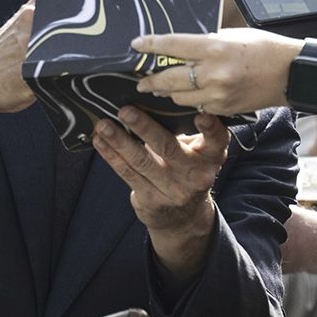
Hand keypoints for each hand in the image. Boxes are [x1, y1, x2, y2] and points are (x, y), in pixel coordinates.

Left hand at [93, 108, 229, 279]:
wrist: (184, 217)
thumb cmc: (189, 170)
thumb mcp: (200, 152)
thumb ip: (188, 130)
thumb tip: (155, 99)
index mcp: (211, 156)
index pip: (216, 139)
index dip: (210, 127)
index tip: (201, 114)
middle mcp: (196, 174)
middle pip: (168, 147)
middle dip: (145, 128)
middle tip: (125, 111)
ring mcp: (173, 190)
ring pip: (142, 161)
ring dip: (119, 141)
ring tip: (103, 125)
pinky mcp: (152, 199)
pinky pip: (128, 174)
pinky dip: (111, 156)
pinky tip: (100, 141)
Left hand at [134, 28, 300, 115]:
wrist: (291, 74)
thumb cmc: (265, 48)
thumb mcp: (233, 36)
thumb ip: (206, 42)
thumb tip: (179, 47)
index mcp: (215, 48)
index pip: (173, 46)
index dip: (151, 46)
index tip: (136, 45)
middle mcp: (214, 73)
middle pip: (169, 79)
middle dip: (151, 80)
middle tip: (140, 81)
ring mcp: (218, 94)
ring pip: (180, 97)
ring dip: (169, 92)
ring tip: (162, 87)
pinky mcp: (224, 109)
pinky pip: (198, 106)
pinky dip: (191, 100)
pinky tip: (190, 95)